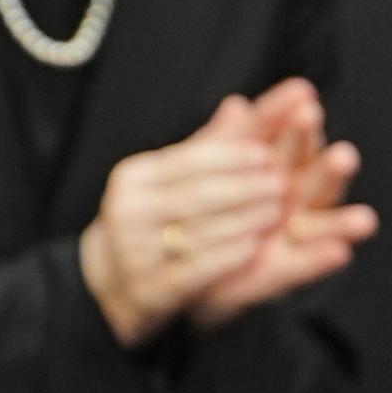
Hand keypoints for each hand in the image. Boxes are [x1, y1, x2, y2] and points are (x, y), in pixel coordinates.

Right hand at [80, 99, 290, 347]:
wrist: (109, 285)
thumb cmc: (152, 222)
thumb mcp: (171, 182)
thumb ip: (209, 147)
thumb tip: (242, 104)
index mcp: (135, 176)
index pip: (191, 160)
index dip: (233, 156)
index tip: (268, 155)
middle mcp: (129, 210)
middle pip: (198, 194)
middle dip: (245, 187)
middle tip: (282, 183)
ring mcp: (135, 251)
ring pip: (199, 230)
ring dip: (244, 220)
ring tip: (278, 213)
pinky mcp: (147, 288)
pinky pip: (193, 268)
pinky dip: (226, 256)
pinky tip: (254, 249)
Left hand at [188, 77, 377, 330]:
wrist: (176, 265)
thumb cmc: (200, 212)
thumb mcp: (206, 171)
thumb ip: (226, 142)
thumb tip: (237, 105)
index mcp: (276, 169)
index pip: (291, 141)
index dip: (295, 122)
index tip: (305, 97)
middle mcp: (291, 201)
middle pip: (314, 178)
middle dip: (327, 166)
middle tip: (343, 154)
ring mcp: (289, 238)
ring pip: (322, 223)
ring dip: (342, 222)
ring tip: (364, 217)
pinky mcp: (279, 273)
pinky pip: (302, 266)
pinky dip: (319, 260)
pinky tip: (340, 252)